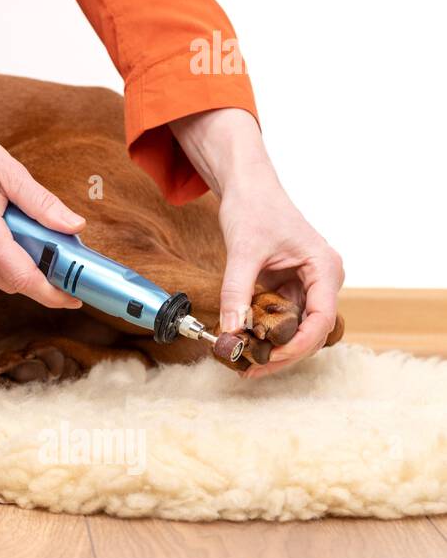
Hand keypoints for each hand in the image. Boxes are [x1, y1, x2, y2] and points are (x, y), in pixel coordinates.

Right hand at [0, 78, 83, 307]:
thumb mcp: (6, 170)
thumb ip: (42, 204)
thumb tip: (73, 226)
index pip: (23, 278)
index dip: (51, 294)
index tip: (72, 299)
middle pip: (10, 282)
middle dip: (37, 276)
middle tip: (58, 257)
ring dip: (14, 262)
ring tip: (23, 230)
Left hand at [171, 108, 343, 377]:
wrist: (247, 188)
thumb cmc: (254, 209)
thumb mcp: (243, 251)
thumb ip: (237, 291)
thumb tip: (232, 330)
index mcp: (324, 268)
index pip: (321, 320)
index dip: (297, 345)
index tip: (268, 359)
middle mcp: (322, 280)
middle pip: (310, 331)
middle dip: (282, 352)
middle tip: (249, 369)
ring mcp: (307, 285)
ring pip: (295, 328)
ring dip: (271, 345)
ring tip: (242, 360)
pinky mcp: (289, 287)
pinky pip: (280, 317)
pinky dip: (262, 331)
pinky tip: (241, 341)